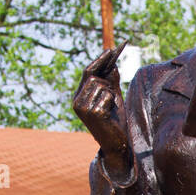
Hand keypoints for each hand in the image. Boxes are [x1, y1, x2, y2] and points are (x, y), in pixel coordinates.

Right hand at [73, 42, 130, 170]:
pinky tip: (110, 114)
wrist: (118, 144)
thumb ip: (111, 80)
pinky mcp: (93, 113)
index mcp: (79, 96)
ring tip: (111, 108)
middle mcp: (77, 101)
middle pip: (94, 77)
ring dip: (110, 94)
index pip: (88, 72)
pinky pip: (107, 96)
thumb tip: (112, 62)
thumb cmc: (115, 121)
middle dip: (107, 82)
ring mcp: (83, 108)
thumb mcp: (113, 97)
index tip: (111, 50)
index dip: (100, 60)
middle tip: (113, 94)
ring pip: (101, 85)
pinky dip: (112, 102)